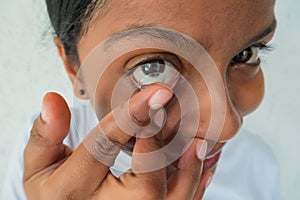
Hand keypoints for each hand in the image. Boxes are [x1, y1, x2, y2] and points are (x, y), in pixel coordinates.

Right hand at [23, 86, 211, 199]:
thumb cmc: (54, 190)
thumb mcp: (39, 164)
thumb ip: (46, 134)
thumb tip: (52, 100)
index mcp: (72, 190)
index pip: (105, 147)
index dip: (132, 115)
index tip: (158, 91)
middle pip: (146, 187)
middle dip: (160, 148)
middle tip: (165, 118)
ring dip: (189, 170)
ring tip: (197, 143)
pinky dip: (193, 186)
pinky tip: (198, 165)